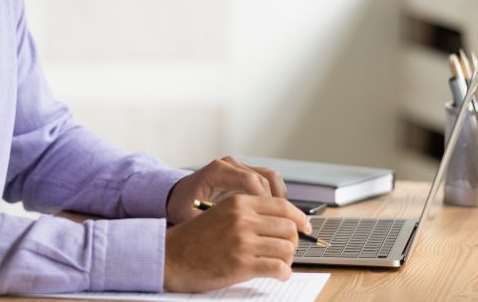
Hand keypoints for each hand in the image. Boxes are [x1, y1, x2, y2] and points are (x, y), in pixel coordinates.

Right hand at [163, 194, 309, 291]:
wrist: (172, 256)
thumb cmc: (196, 238)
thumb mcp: (221, 213)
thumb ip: (248, 213)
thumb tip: (282, 221)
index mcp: (239, 203)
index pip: (282, 206)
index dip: (299, 218)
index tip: (305, 227)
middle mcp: (242, 219)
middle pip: (289, 228)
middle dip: (293, 241)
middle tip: (287, 249)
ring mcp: (243, 242)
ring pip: (287, 249)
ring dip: (288, 258)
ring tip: (280, 263)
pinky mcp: (241, 265)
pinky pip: (278, 268)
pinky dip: (283, 273)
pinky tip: (276, 274)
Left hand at [167, 156, 286, 224]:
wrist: (178, 196)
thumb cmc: (183, 207)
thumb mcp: (191, 217)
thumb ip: (210, 224)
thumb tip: (233, 239)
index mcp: (217, 171)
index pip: (250, 181)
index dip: (264, 201)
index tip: (271, 222)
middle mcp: (230, 165)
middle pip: (264, 178)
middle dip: (277, 203)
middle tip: (286, 226)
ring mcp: (239, 167)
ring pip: (271, 177)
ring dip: (280, 199)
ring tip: (285, 222)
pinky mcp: (246, 173)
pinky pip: (268, 181)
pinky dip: (276, 197)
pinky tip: (277, 216)